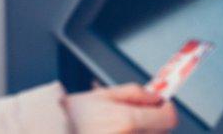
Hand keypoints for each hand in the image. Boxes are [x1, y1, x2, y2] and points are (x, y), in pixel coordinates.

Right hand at [62, 83, 177, 133]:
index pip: (168, 117)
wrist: (54, 132)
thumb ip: (134, 93)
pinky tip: (114, 132)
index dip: (166, 109)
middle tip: (133, 116)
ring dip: (140, 132)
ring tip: (117, 127)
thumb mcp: (102, 95)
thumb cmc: (73, 116)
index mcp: (127, 120)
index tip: (161, 106)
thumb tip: (156, 96)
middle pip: (161, 132)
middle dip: (152, 122)